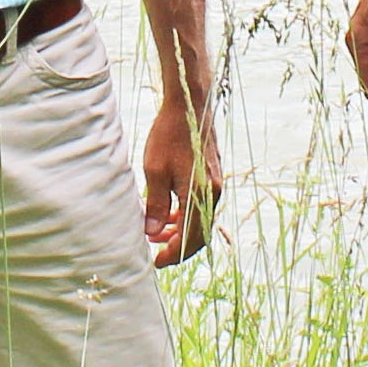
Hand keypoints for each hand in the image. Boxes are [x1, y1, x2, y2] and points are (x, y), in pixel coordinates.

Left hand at [142, 99, 219, 268]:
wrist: (190, 104)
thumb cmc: (170, 135)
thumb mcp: (155, 171)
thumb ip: (156, 205)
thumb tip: (152, 233)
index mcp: (200, 195)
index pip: (190, 239)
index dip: (173, 254)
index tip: (156, 262)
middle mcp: (213, 193)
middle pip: (198, 233)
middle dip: (177, 246)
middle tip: (155, 252)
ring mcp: (215, 184)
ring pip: (199, 219)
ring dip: (180, 230)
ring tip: (157, 232)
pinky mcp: (212, 176)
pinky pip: (200, 205)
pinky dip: (185, 215)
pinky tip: (169, 212)